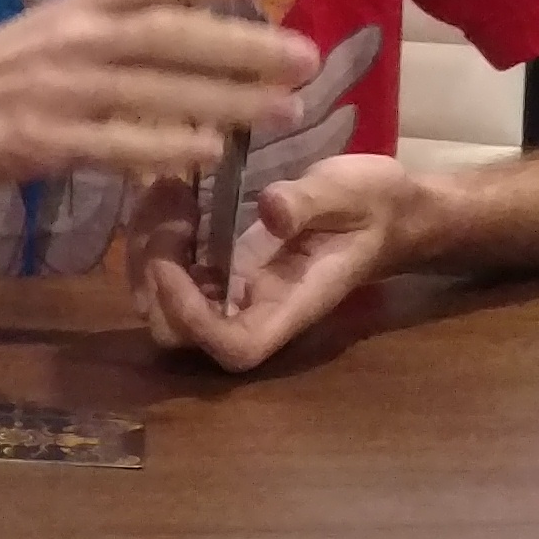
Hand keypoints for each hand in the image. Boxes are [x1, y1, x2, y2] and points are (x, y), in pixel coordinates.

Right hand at [0, 0, 313, 190]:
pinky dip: (166, 147)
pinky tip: (209, 151)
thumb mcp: (51, 30)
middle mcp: (73, 38)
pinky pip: (117, 144)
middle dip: (243, 45)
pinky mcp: (42, 141)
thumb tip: (196, 32)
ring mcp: (58, 90)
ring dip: (228, 100)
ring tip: (286, 109)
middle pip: (171, 34)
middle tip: (305, 56)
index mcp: (76, 4)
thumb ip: (114, 29)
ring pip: (156, 89)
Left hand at [141, 151, 440, 369]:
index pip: (234, 348)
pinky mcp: (224, 270)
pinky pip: (173, 272)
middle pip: (181, 334)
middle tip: (170, 210)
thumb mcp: (350, 192)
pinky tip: (173, 191)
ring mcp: (235, 293)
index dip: (192, 319)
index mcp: (291, 306)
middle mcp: (256, 310)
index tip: (174, 263)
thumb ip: (309, 203)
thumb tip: (270, 210)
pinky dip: (158, 238)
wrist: (389, 209)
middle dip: (155, 279)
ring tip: (169, 190)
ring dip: (148, 253)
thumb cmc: (377, 204)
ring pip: (164, 303)